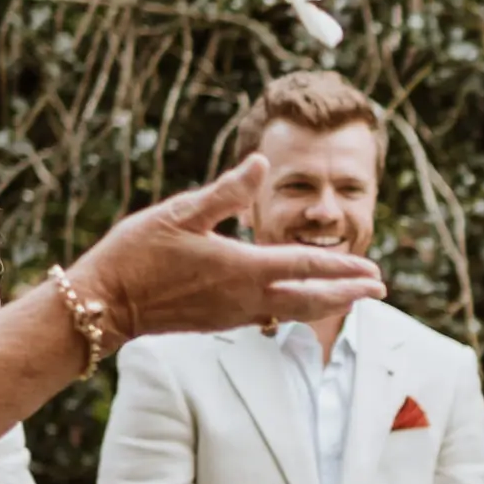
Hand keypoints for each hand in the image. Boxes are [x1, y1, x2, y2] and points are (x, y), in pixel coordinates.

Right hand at [76, 159, 383, 341]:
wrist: (104, 303)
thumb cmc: (136, 254)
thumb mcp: (179, 213)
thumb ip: (226, 192)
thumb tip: (261, 162)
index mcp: (241, 267)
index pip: (306, 265)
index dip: (344, 267)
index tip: (374, 270)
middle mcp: (244, 297)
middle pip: (309, 298)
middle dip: (347, 294)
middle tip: (379, 289)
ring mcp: (232, 313)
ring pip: (291, 311)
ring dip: (324, 302)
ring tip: (349, 297)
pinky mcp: (218, 321)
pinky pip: (268, 315)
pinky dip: (294, 308)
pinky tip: (296, 302)